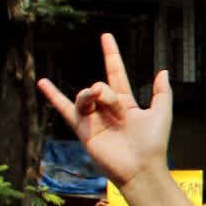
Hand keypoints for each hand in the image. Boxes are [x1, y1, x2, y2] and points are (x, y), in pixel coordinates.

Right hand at [37, 34, 172, 188]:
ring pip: (85, 95)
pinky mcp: (83, 130)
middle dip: (105, 91)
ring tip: (98, 103)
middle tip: (116, 108)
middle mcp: (108, 109)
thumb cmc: (153, 144)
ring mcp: (94, 119)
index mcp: (126, 103)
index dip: (111, 55)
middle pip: (100, 85)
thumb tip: (163, 71)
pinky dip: (53, 96)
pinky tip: (42, 83)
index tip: (106, 36)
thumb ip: (162, 92)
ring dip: (92, 96)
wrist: (141, 168)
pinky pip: (65, 110)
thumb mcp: (162, 112)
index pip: (116, 73)